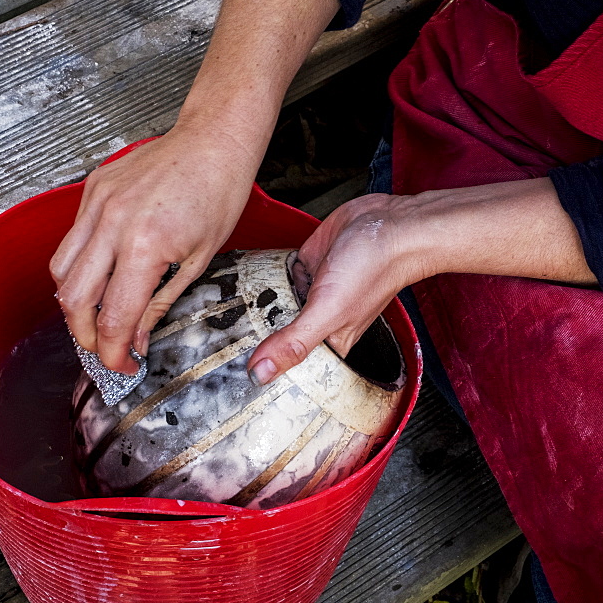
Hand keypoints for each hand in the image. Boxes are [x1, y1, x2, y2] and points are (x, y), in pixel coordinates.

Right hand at [50, 126, 254, 373]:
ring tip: (98, 317)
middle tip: (106, 349)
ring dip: (74, 303)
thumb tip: (139, 337)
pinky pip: (71, 239)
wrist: (213, 141)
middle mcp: (112, 223)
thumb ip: (160, 302)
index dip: (113, 353)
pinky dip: (78, 266)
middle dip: (85, 336)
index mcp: (144, 246)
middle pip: (73, 300)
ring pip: (61, 270)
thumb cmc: (218, 191)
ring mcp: (96, 204)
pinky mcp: (91, 190)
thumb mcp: (198, 260)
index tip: (123, 366)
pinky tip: (100, 275)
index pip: (112, 318)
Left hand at [246, 177, 597, 383]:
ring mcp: (310, 290)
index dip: (264, 372)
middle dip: (250, 338)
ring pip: (272, 305)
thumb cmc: (374, 268)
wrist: (390, 222)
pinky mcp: (306, 263)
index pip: (290, 365)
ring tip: (214, 316)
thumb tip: (260, 374)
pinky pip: (275, 276)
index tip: (231, 380)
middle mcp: (318, 319)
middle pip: (276, 335)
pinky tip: (237, 282)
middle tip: (213, 346)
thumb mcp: (329, 311)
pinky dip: (260, 277)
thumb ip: (294, 342)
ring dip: (252, 307)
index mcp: (329, 341)